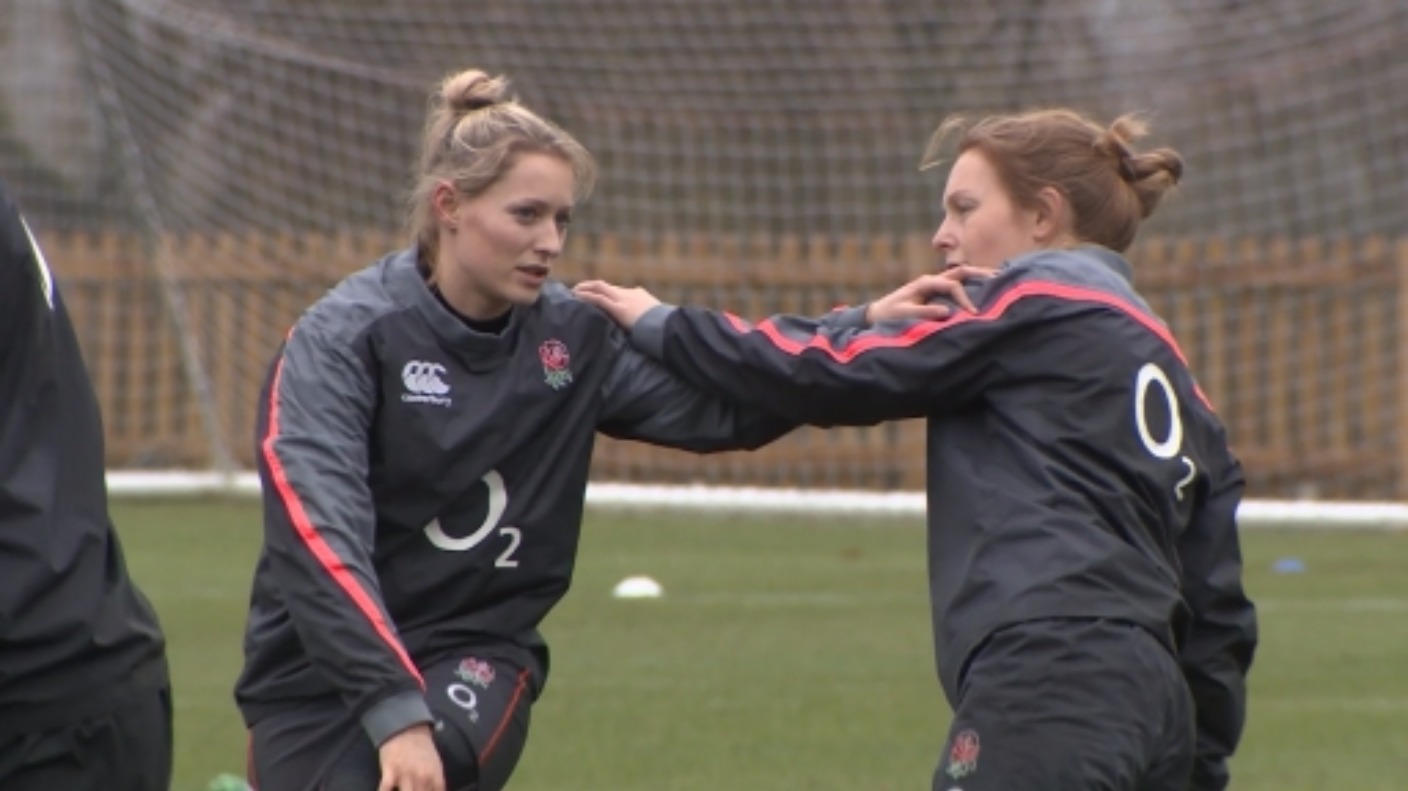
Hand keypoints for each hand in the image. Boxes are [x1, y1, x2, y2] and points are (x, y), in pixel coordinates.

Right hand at [377, 724, 443, 790]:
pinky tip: (388, 790)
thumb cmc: (422, 747)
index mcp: (434, 776)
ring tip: (400, 788)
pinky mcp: (389, 774)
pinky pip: (385, 790)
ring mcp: (405, 777)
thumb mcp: (435, 763)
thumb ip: (436, 781)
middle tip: (413, 788)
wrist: (406, 729)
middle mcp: (421, 779)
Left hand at [572, 280, 661, 329]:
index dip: (604, 292)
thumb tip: (643, 335)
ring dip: (584, 289)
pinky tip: (576, 297)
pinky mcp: (619, 308)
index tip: (594, 294)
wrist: (668, 326)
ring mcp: (624, 299)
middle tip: (577, 291)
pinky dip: (586, 296)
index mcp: (639, 295)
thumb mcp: (655, 322)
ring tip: (572, 293)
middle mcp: (629, 294)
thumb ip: (645, 324)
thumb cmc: (664, 328)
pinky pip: (598, 298)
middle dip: (590, 287)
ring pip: (599, 287)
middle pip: (605, 286)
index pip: (617, 291)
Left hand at [865, 266, 993, 323]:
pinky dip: (972, 284)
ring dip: (978, 277)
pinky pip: (957, 284)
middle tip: (999, 279)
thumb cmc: (889, 315)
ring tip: (998, 280)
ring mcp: (934, 284)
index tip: (973, 313)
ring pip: (960, 275)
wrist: (878, 314)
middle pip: (960, 271)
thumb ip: (924, 312)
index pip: (952, 285)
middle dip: (980, 274)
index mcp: (925, 283)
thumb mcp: (903, 314)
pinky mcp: (936, 291)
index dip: (964, 298)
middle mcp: (931, 280)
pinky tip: (984, 289)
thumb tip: (947, 312)